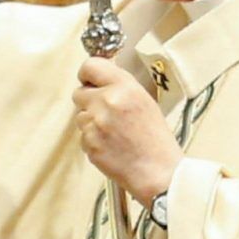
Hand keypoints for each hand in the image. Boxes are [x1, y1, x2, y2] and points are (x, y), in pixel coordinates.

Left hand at [72, 58, 180, 204]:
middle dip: (89, 101)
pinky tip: (111, 145)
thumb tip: (101, 79)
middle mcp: (107, 101)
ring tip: (113, 132)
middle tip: (105, 112)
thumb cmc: (156, 141)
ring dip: (91, 121)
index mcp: (125, 88)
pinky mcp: (88, 142)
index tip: (88, 79)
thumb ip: (121, 87)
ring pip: (80, 115)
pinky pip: (82, 135)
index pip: (91, 66)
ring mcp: (95, 122)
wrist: (159, 172)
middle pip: (79, 92)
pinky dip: (92, 139)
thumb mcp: (145, 102)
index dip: (87, 73)